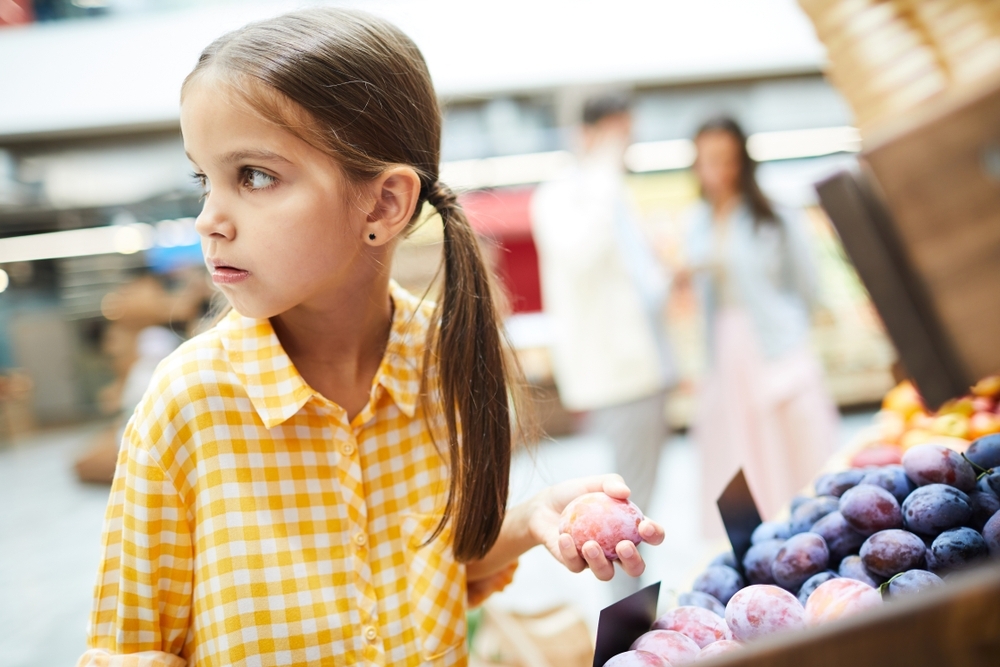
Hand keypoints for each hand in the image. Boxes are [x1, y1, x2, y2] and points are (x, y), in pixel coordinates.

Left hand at [527, 474, 664, 581]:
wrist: (544, 505)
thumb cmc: (575, 494)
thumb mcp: (594, 483)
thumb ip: (611, 483)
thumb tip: (625, 492)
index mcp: (629, 530)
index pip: (652, 537)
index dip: (654, 535)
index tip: (645, 526)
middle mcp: (616, 551)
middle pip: (635, 567)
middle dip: (633, 561)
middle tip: (623, 546)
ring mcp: (596, 560)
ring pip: (606, 574)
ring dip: (600, 562)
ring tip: (590, 544)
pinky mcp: (574, 564)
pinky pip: (576, 565)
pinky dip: (570, 552)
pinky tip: (565, 538)